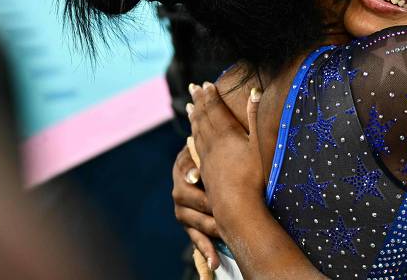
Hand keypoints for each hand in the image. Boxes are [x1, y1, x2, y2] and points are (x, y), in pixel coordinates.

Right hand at [172, 145, 219, 270]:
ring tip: (226, 235)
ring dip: (209, 229)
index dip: (190, 171)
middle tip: (222, 210)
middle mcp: (180, 187)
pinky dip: (206, 249)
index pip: (185, 166)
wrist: (212, 168)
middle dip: (206, 203)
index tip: (196, 175)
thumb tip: (212, 146)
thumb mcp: (216, 147)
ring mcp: (182, 208)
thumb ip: (217, 146)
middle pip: (187, 197)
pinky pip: (196, 238)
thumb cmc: (220, 154)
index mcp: (185, 164)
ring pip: (193, 221)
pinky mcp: (189, 225)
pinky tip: (215, 261)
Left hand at [188, 83, 265, 228]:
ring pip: (196, 132)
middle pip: (203, 118)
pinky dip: (192, 137)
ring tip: (190, 107)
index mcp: (226, 135)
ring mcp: (206, 159)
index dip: (211, 96)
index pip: (215, 109)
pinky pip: (195, 148)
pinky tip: (190, 138)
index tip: (207, 83)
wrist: (236, 208)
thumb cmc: (253, 176)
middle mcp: (212, 144)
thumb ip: (255, 117)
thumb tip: (255, 91)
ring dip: (194, 118)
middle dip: (199, 102)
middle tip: (193, 88)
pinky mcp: (205, 172)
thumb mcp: (259, 144)